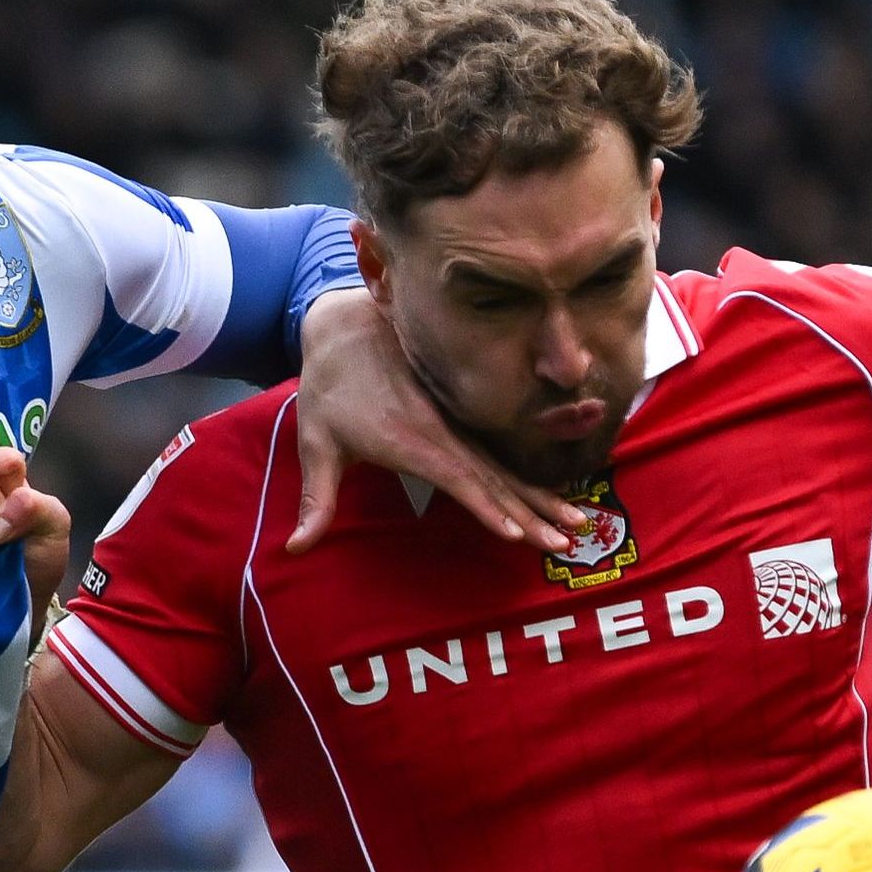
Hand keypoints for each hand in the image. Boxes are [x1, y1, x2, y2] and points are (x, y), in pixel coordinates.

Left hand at [285, 285, 591, 553]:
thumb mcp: (316, 441)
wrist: (349, 323)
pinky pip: (501, 456)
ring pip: (507, 468)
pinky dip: (530, 478)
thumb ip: (316, 498)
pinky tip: (557, 496)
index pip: (460, 479)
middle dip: (534, 510)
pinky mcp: (463, 420)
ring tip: (577, 522)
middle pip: (497, 478)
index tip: (516, 532)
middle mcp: (444, 432)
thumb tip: (294, 548)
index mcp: (413, 438)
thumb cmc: (330, 386)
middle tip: (567, 539)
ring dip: (544, 497)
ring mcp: (459, 425)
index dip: (488, 507)